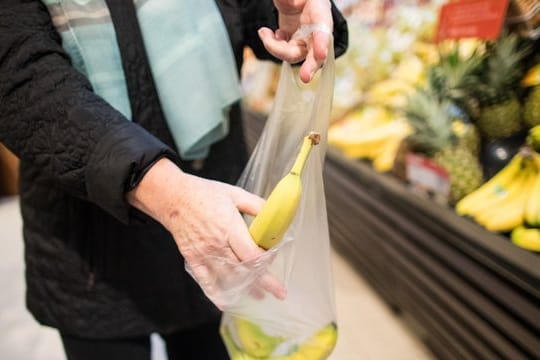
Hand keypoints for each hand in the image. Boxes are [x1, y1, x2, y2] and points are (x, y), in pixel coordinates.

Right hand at [127, 158, 285, 307]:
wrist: (173, 197)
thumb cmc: (204, 193)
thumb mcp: (235, 194)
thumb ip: (256, 205)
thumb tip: (275, 215)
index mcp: (229, 227)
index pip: (251, 254)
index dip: (265, 261)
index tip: (274, 260)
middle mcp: (217, 244)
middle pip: (243, 270)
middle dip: (263, 283)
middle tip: (278, 292)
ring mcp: (204, 254)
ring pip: (227, 279)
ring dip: (245, 290)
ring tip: (258, 296)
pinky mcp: (193, 259)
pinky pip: (205, 281)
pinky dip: (216, 294)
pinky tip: (226, 302)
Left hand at [258, 0, 332, 82]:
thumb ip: (289, 0)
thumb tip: (285, 3)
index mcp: (321, 13)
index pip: (323, 31)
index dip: (322, 43)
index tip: (321, 54)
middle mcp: (315, 31)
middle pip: (314, 54)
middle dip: (310, 66)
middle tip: (305, 77)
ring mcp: (304, 40)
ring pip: (292, 55)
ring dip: (274, 48)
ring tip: (263, 32)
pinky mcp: (293, 44)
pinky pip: (282, 52)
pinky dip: (272, 45)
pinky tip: (270, 33)